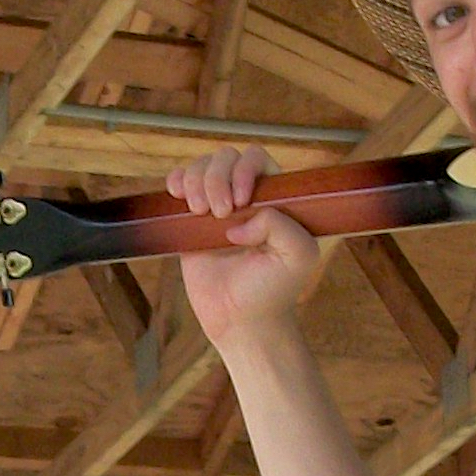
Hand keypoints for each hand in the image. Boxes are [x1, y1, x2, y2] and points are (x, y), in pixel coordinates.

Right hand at [166, 144, 320, 356]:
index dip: (245, 171)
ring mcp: (219, 204)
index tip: (242, 202)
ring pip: (202, 165)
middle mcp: (248, 196)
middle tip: (219, 214)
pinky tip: (180, 198)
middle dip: (217, 178)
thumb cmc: (272, 290)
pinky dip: (177, 180)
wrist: (240, 319)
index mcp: (277, 198)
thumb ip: (283, 226)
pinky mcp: (193, 218)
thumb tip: (242, 217)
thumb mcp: (298, 257)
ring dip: (197, 181)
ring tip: (200, 213)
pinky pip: (181, 180)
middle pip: (226, 157)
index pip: (258, 160)